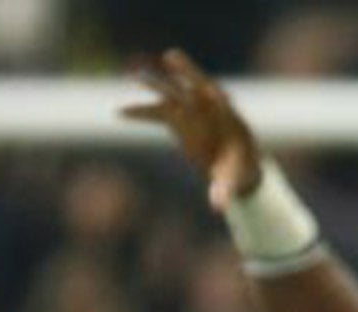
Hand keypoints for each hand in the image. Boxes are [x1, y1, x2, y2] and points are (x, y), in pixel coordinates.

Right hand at [121, 50, 261, 210]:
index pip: (221, 101)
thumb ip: (225, 190)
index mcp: (227, 119)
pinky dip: (139, 113)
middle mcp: (207, 111)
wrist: (235, 167)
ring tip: (132, 76)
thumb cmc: (239, 172)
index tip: (207, 88)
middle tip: (173, 57)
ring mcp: (190, 112)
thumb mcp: (233, 182)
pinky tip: (118, 113)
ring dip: (153, 86)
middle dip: (185, 71)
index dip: (213, 94)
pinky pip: (155, 113)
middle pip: (195, 85)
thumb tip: (218, 207)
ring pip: (170, 94)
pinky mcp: (176, 119)